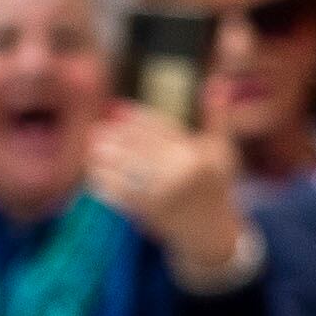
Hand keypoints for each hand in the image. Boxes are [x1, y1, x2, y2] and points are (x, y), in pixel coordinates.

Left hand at [87, 102, 249, 279]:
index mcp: (199, 154)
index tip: (116, 110)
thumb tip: (217, 82)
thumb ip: (218, 117)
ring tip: (91, 148)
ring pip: (125, 167)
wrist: (213, 234)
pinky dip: (104, 182)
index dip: (136, 116)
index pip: (161, 127)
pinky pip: (119, 192)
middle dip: (114, 135)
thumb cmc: (218, 186)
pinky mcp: (147, 211)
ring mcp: (163, 193)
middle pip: (139, 145)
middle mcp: (182, 172)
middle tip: (95, 129)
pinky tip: (94, 174)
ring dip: (103, 157)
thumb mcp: (224, 151)